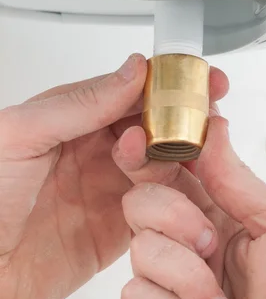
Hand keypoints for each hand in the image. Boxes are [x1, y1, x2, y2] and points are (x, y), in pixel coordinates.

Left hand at [0, 54, 228, 298]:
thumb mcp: (21, 135)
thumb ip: (80, 103)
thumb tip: (133, 71)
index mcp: (72, 118)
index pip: (132, 91)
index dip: (170, 84)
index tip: (203, 81)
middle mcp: (95, 150)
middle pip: (156, 127)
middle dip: (187, 121)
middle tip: (210, 124)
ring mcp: (110, 187)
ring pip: (165, 165)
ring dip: (183, 162)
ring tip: (194, 163)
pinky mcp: (120, 227)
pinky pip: (160, 207)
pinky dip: (178, 200)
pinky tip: (184, 196)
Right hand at [115, 113, 265, 298]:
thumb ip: (237, 177)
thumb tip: (212, 129)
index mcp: (224, 220)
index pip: (178, 171)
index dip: (160, 151)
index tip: (151, 134)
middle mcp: (192, 250)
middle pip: (144, 199)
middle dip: (177, 217)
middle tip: (211, 243)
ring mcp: (168, 289)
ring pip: (140, 247)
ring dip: (188, 277)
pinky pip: (133, 297)